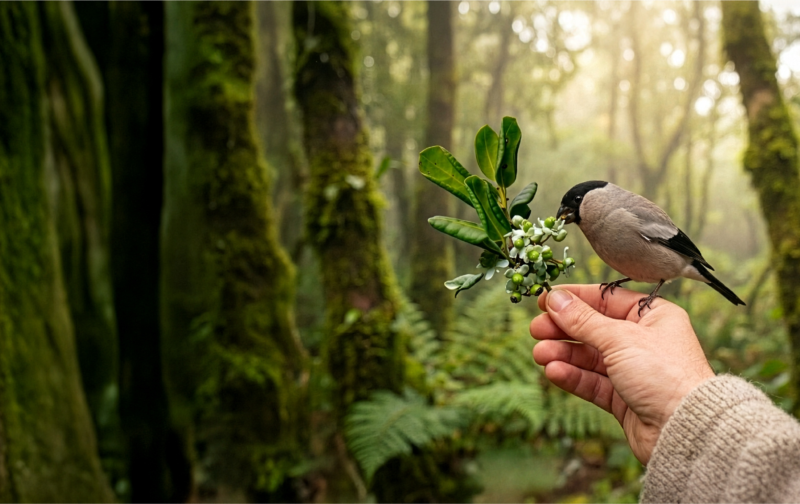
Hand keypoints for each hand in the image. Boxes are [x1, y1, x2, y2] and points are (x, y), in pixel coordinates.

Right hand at [530, 285, 714, 463]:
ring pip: (589, 357)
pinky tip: (553, 371)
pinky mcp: (624, 398)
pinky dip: (572, 376)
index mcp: (652, 316)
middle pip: (593, 329)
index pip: (606, 300)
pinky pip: (592, 382)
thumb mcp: (619, 338)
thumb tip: (555, 298)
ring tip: (540, 354)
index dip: (574, 299)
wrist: (685, 430)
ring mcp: (633, 370)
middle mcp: (643, 341)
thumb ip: (582, 319)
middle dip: (563, 329)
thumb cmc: (665, 374)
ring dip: (563, 354)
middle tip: (536, 329)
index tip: (544, 299)